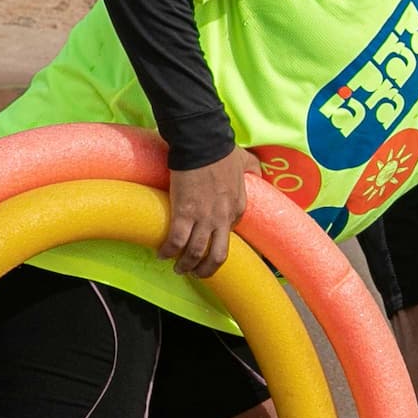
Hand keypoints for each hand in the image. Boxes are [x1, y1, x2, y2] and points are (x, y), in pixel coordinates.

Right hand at [161, 146, 259, 278]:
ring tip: (178, 268)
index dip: (217, 244)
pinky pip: (176, 240)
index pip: (230, 235)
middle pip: (217, 255)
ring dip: (186, 265)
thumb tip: (256, 172)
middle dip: (207, 270)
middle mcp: (223, 218)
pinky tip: (161, 253)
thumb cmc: (223, 151)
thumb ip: (254, 170)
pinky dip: (168, 251)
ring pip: (196, 253)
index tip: (207, 247)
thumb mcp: (247, 163)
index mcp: (239, 208)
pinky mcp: (184, 212)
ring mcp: (204, 217)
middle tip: (197, 273)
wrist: (204, 144)